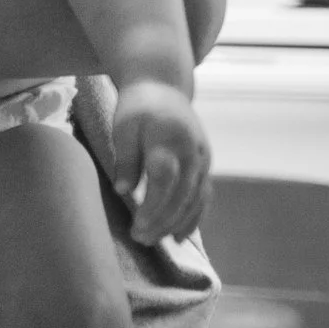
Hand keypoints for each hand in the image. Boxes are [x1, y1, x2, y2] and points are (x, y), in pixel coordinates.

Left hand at [112, 80, 210, 242]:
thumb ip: (126, 157)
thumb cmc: (137, 107)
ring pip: (195, 199)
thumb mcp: (123, 125)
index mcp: (169, 139)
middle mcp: (192, 152)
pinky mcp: (205, 164)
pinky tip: (179, 235)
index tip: (137, 226)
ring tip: (154, 240)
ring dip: (176, 223)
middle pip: (181, 194)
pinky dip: (193, 217)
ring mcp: (203, 159)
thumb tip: (123, 191)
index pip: (164, 180)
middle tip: (141, 239)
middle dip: (162, 221)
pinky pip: (203, 195)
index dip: (153, 206)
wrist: (164, 86)